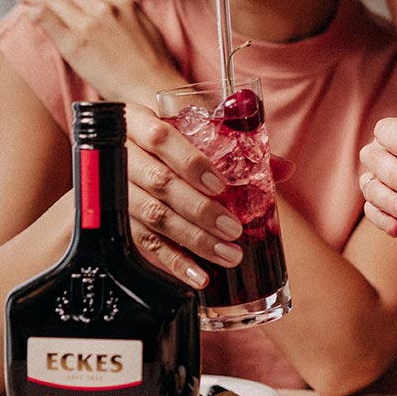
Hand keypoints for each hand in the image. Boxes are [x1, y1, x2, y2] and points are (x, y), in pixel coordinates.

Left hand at [13, 0, 177, 102]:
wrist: (149, 87)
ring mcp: (87, 25)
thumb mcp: (143, 23)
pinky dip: (35, 12)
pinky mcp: (74, 45)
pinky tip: (27, 11)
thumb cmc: (151, 62)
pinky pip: (47, 20)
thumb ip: (124, 5)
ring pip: (52, 0)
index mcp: (121, 1)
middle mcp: (102, 8)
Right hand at [123, 102, 242, 289]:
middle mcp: (120, 154)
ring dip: (192, 240)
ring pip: (152, 217)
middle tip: (233, 230)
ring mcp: (112, 189)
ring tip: (227, 254)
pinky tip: (197, 274)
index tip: (220, 185)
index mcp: (138, 121)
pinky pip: (143, 243)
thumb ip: (236, 145)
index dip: (191, 163)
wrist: (121, 146)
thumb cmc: (164, 135)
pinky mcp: (114, 220)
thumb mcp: (189, 127)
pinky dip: (171, 261)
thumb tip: (284, 168)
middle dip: (199, 210)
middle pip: (159, 183)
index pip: (162, 138)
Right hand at [359, 119, 396, 237]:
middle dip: (395, 174)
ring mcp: (378, 180)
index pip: (388, 129)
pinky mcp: (378, 205)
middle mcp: (384, 154)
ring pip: (371, 186)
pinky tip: (396, 229)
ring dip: (388, 199)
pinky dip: (381, 220)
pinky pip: (371, 211)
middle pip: (375, 158)